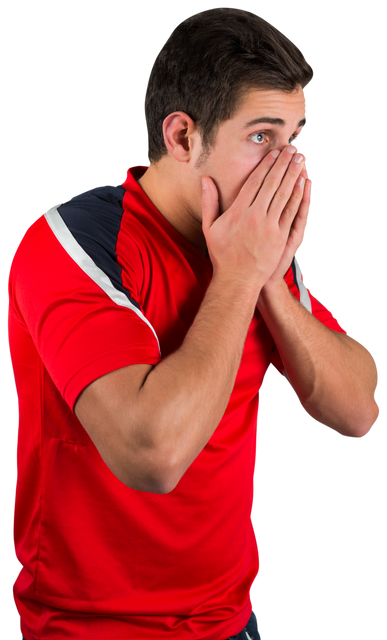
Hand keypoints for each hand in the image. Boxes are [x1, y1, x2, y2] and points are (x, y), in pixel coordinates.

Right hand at [201, 144, 308, 289]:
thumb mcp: (210, 227)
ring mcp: (270, 226)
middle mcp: (256, 216)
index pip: (255, 182)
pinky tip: (304, 183)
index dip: (266, 165)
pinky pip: (292, 212)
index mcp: (239, 211)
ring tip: (302, 160)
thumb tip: (206, 180)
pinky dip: (300, 196)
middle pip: (273, 183)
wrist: (238, 279)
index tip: (275, 153)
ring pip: (285, 194)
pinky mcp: (281, 237)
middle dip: (284, 164)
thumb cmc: (222, 254)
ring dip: (295, 175)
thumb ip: (209, 202)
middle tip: (293, 148)